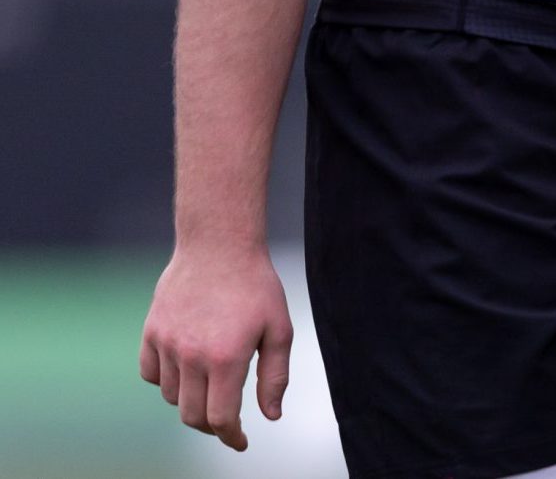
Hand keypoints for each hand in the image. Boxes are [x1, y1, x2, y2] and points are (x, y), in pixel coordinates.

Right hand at [139, 245, 293, 449]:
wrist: (219, 242)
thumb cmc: (255, 284)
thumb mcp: (279, 328)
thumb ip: (275, 376)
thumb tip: (271, 417)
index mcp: (226, 358)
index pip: (220, 419)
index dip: (231, 437)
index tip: (240, 441)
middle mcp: (191, 355)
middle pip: (192, 415)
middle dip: (211, 424)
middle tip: (226, 417)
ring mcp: (167, 343)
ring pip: (170, 396)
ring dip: (189, 399)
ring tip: (209, 381)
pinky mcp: (151, 330)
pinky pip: (150, 373)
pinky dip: (164, 379)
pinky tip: (184, 367)